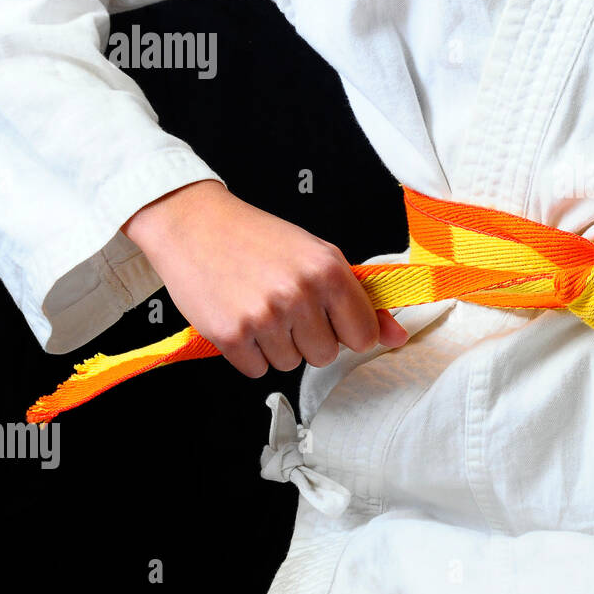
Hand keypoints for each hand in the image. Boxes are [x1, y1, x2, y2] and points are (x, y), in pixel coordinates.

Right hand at [122, 180, 407, 377]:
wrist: (195, 224)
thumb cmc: (259, 239)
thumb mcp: (318, 257)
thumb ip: (362, 300)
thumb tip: (398, 338)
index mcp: (327, 269)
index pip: (363, 335)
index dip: (348, 331)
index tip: (332, 318)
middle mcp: (299, 293)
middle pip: (326, 355)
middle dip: (309, 338)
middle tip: (286, 306)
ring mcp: (264, 315)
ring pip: (290, 364)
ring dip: (277, 345)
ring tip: (261, 308)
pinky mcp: (230, 334)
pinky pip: (257, 370)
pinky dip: (249, 353)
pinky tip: (242, 319)